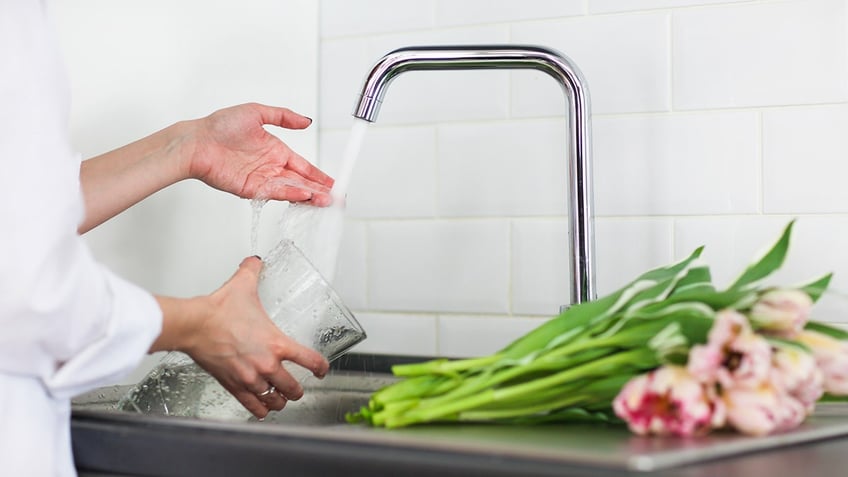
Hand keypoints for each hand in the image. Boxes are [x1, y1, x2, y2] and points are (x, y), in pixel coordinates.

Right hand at [153, 257, 329, 417]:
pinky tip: (263, 408)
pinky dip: (260, 410)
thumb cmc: (218, 310)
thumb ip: (252, 271)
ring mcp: (251, 378)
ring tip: (281, 398)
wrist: (194, 325)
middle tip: (297, 387)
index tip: (321, 370)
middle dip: (297, 390)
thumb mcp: (243, 285)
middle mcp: (267, 365)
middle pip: (293, 388)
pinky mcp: (234, 386)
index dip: (320, 368)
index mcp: (276, 343)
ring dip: (280, 400)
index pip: (310, 360)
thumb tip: (254, 262)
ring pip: (275, 401)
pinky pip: (253, 407)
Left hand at [187, 103, 333, 205]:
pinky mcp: (250, 190)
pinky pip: (275, 192)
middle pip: (301, 181)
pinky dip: (290, 194)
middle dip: (319, 189)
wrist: (196, 142)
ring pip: (291, 189)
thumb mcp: (256, 112)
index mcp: (275, 150)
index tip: (333, 182)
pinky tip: (304, 195)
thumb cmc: (219, 126)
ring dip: (309, 195)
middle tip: (336, 197)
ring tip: (326, 200)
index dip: (318, 174)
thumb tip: (306, 121)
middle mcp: (270, 167)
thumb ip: (284, 117)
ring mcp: (261, 179)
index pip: (303, 165)